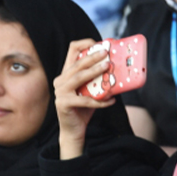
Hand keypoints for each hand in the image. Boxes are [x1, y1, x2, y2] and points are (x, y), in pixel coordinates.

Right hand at [53, 39, 115, 159]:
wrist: (73, 131)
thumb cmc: (83, 109)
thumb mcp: (89, 90)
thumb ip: (96, 80)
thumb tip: (115, 68)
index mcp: (66, 74)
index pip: (72, 51)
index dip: (84, 44)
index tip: (99, 45)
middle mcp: (60, 80)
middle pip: (77, 64)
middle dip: (93, 57)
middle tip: (106, 55)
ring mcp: (60, 92)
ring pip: (79, 77)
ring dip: (95, 72)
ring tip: (108, 69)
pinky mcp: (64, 103)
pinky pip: (86, 100)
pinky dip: (100, 101)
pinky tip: (111, 101)